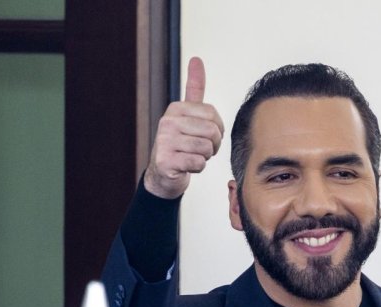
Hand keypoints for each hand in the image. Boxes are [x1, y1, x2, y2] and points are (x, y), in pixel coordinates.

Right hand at [143, 57, 224, 198]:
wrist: (163, 174)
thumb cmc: (181, 143)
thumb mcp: (188, 114)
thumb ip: (194, 88)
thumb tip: (196, 59)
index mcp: (176, 108)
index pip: (213, 114)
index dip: (217, 129)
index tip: (205, 135)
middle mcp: (167, 122)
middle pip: (212, 132)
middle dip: (212, 145)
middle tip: (200, 149)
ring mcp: (164, 141)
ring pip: (206, 149)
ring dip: (204, 157)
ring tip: (192, 156)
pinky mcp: (165, 161)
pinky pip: (198, 163)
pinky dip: (197, 168)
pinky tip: (186, 166)